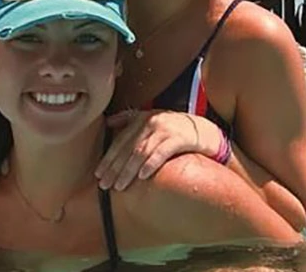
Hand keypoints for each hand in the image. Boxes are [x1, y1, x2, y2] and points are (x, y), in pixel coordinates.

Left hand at [96, 110, 220, 190]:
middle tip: (104, 185)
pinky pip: (162, 152)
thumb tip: (108, 122)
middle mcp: (152, 121)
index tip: (98, 174)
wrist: (206, 130)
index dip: (108, 158)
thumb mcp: (154, 119)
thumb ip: (130, 119)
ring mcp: (166, 129)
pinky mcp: (180, 138)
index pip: (120, 140)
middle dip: (114, 168)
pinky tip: (142, 176)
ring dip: (128, 170)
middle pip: (128, 147)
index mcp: (142, 118)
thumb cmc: (176, 129)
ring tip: (119, 186)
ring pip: (141, 152)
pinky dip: (150, 164)